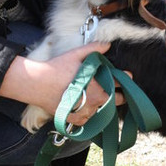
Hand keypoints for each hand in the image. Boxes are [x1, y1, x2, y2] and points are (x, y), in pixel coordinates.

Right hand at [0, 43, 128, 125]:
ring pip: (101, 111)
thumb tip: (107, 45)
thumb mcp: (76, 55)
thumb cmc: (57, 68)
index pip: (119, 83)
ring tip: (96, 98)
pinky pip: (88, 119)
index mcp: (99, 85)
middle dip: (119, 96)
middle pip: (116, 100)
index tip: (128, 77)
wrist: (37, 83)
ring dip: (101, 105)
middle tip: (119, 93)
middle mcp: (95, 100)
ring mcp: (86, 112)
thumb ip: (94, 49)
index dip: (125, 79)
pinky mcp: (76, 119)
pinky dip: (87, 114)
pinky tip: (84, 107)